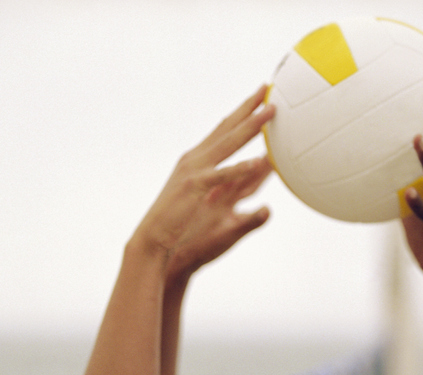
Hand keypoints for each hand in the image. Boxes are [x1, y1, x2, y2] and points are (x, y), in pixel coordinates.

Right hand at [132, 85, 274, 261]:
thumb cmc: (175, 219)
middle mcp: (195, 158)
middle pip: (227, 127)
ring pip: (228, 143)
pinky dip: (239, 168)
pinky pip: (221, 175)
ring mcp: (195, 170)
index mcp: (196, 159)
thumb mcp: (197, 193)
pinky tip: (256, 162)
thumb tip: (229, 175)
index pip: (222, 129)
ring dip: (250, 126)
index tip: (258, 96)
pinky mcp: (194, 187)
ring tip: (270, 112)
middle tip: (267, 89)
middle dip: (248, 107)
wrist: (152, 236)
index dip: (240, 111)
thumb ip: (215, 180)